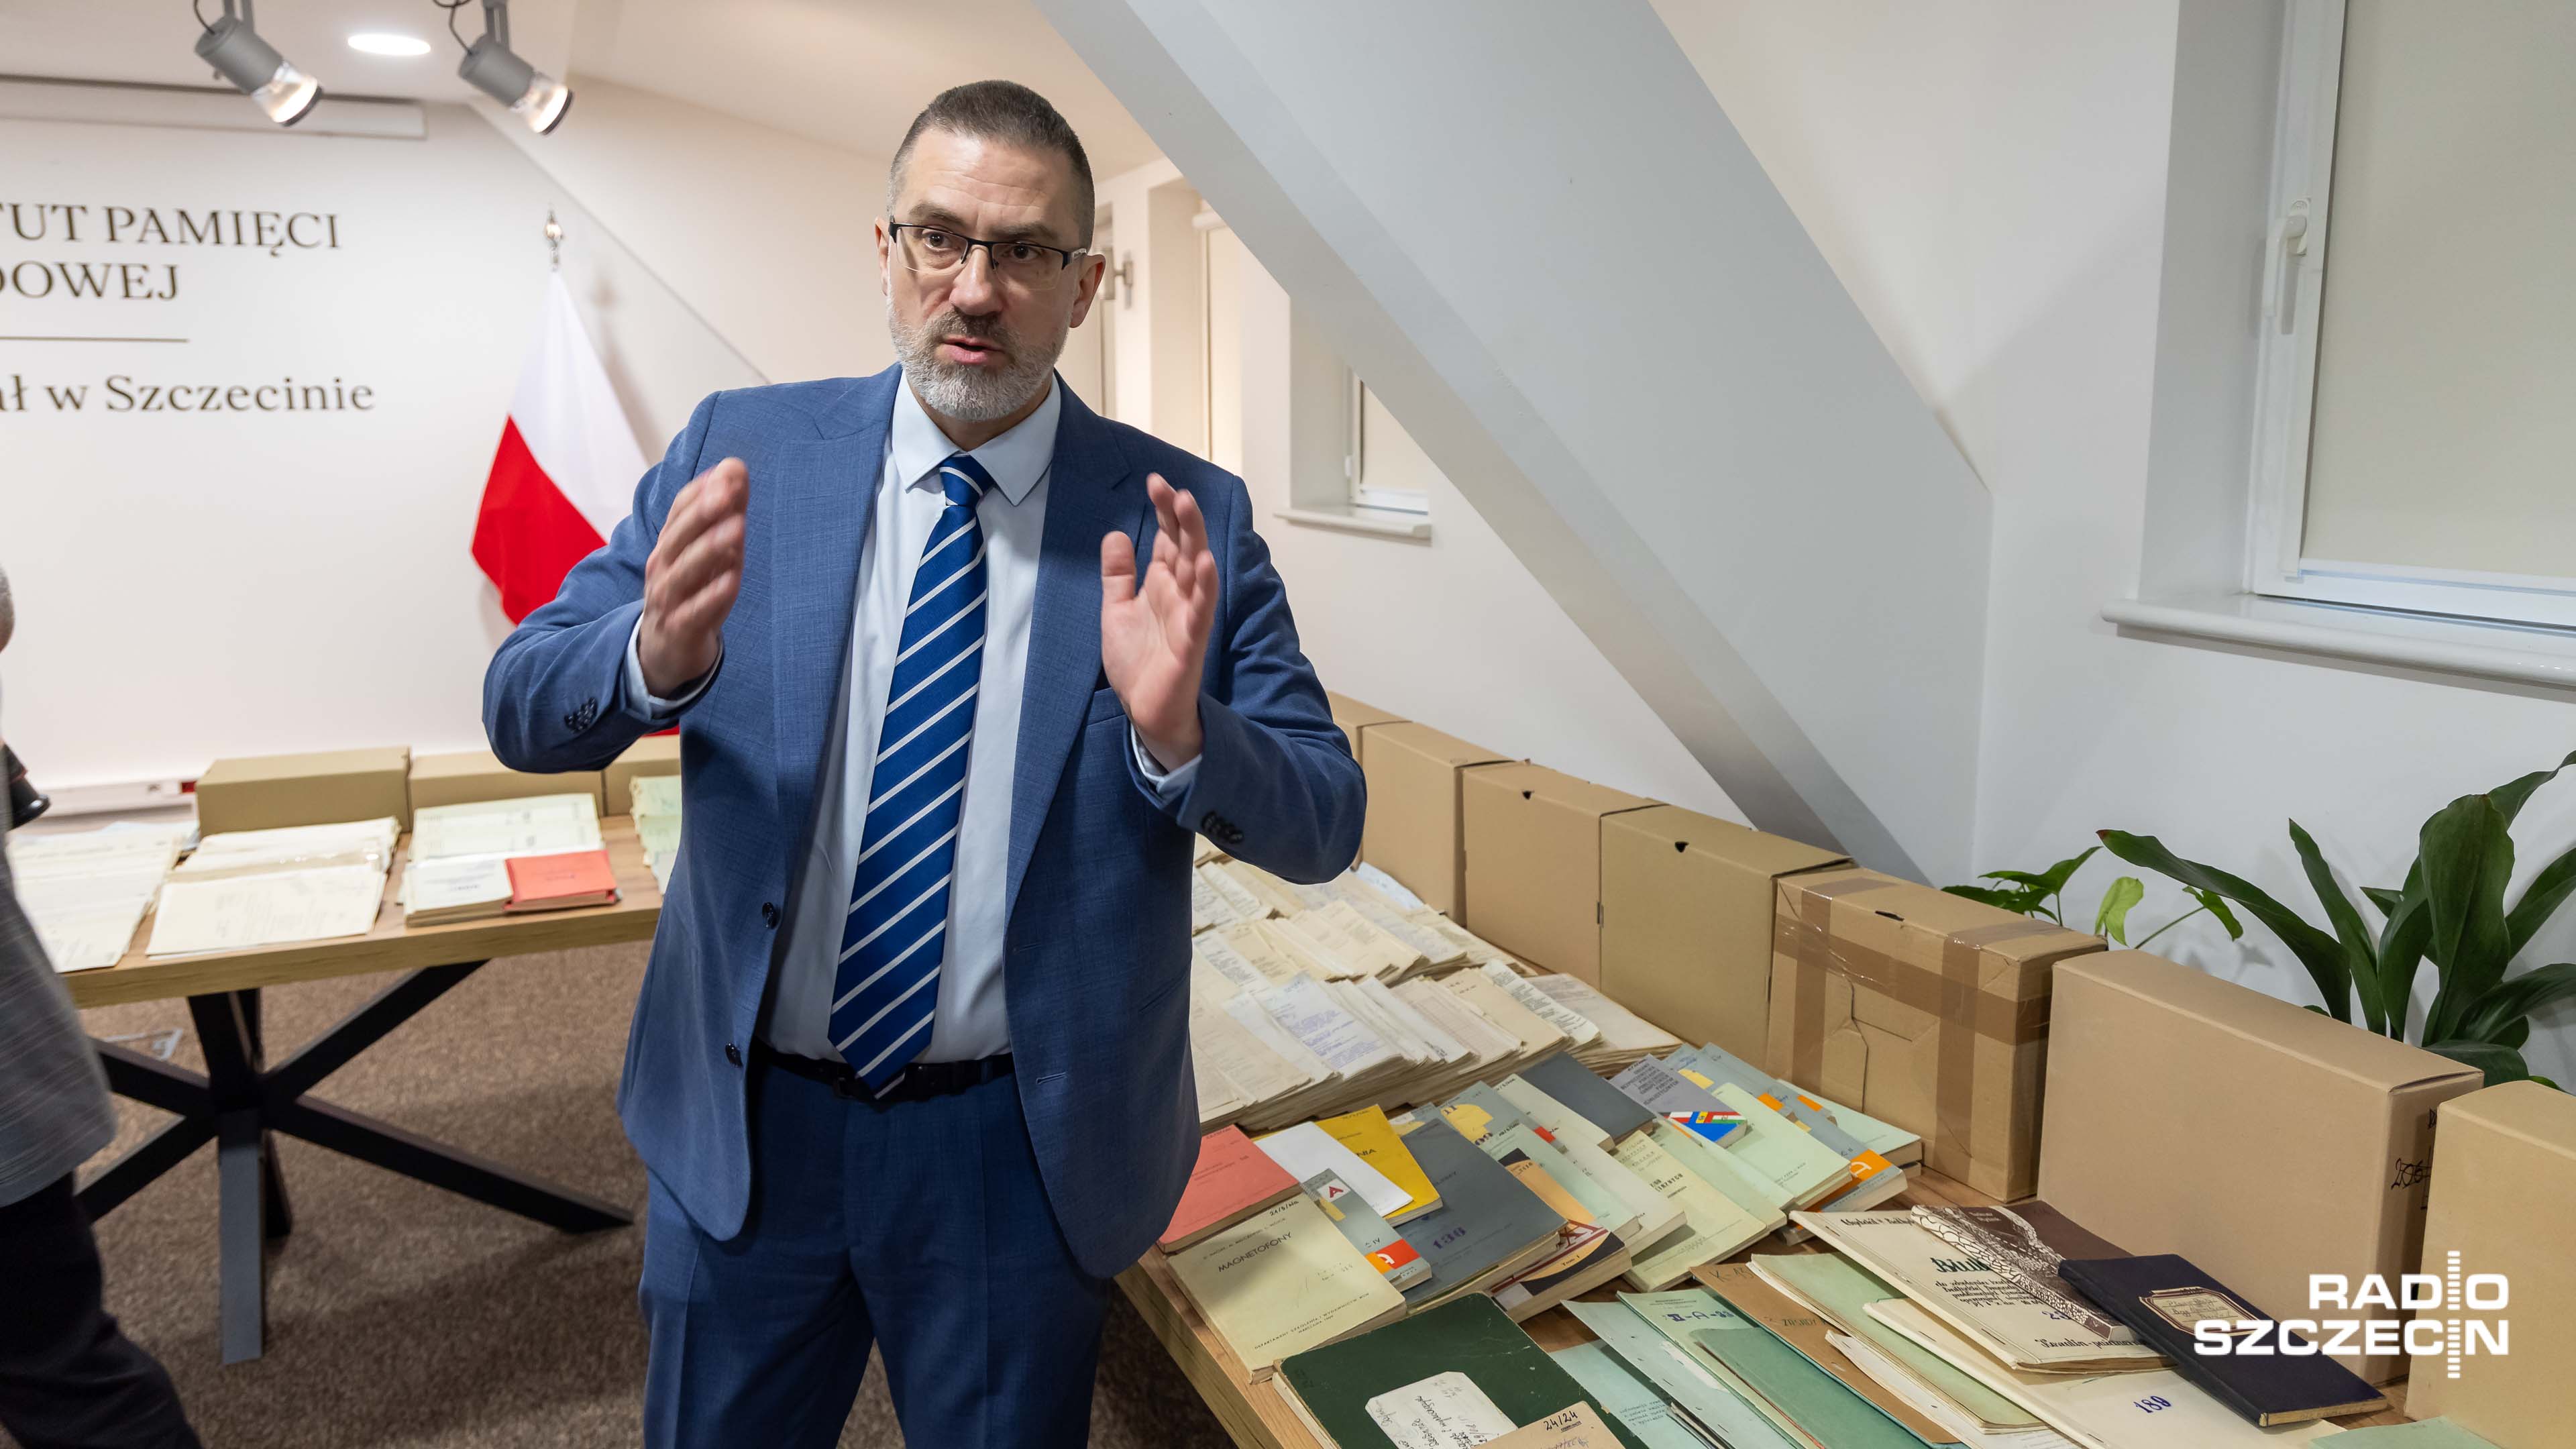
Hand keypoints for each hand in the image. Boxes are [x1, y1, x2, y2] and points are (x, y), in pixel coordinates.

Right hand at [639, 458, 746, 696]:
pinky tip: (732, 580)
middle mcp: (663, 568)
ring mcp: (667, 599)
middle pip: (679, 537)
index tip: (729, 470)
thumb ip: (722, 512)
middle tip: (729, 491)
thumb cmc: (690, 591)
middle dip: (703, 512)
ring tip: (737, 527)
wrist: (665, 651)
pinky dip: (711, 596)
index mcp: (669, 544)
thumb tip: (735, 467)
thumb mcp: (706, 550)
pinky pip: (695, 612)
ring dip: (710, 548)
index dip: (702, 490)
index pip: (680, 511)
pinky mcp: (679, 629)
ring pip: (685, 572)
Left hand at [1101, 473, 1217, 767]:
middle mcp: (1179, 593)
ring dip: (1195, 538)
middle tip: (1170, 487)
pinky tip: (1205, 562)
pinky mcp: (1192, 641)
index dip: (1164, 511)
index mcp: (1162, 584)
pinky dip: (1205, 585)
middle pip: (1184, 545)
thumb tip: (1117, 534)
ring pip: (1197, 569)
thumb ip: (1118, 576)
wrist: (1145, 710)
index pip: (1167, 539)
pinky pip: (1201, 609)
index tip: (1155, 482)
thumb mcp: (1116, 611)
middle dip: (1179, 515)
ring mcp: (1189, 614)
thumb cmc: (1137, 662)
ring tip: (1188, 506)